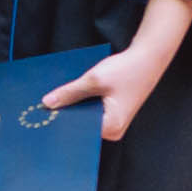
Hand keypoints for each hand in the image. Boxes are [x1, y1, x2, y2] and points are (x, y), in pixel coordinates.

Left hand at [39, 47, 171, 141]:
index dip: (60, 120)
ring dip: (74, 107)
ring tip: (57, 99)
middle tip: (44, 106)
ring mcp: (114, 124)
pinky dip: (82, 103)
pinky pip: (91, 112)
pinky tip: (72, 95)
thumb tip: (47, 103)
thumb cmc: (126, 70)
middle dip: (66, 113)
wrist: (148, 59)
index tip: (43, 114)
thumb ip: (70, 93)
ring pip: (85, 117)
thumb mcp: (94, 80)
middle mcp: (113, 131)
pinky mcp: (112, 115)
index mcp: (110, 127)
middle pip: (81, 125)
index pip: (77, 129)